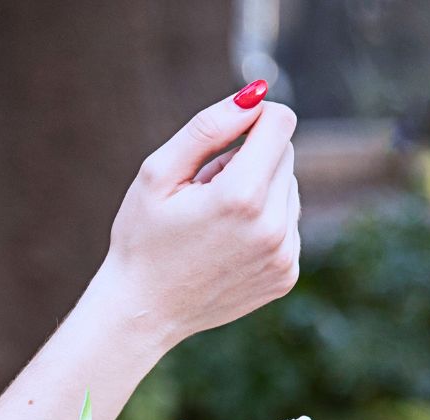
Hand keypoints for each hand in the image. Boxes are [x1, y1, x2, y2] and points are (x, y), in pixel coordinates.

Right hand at [97, 81, 300, 350]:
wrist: (141, 314)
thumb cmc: (141, 240)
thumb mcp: (157, 175)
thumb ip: (207, 128)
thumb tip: (256, 95)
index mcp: (240, 196)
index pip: (280, 122)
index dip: (250, 121)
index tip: (223, 144)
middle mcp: (272, 227)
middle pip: (285, 155)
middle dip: (249, 162)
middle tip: (204, 196)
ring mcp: (283, 255)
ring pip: (289, 190)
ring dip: (257, 195)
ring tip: (213, 226)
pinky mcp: (285, 275)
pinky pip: (288, 227)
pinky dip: (263, 227)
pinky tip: (226, 248)